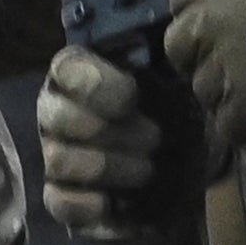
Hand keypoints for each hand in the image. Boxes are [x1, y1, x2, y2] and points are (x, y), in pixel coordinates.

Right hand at [35, 43, 186, 244]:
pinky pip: (57, 202)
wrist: (190, 171)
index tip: (131, 97)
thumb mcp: (179, 84)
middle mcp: (57, 114)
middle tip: (154, 138)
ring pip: (58, 160)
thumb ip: (169, 59)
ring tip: (147, 170)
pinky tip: (113, 202)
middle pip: (56, 117)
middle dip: (109, 130)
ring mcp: (56, 157)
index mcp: (80, 77)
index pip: (66, 69)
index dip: (95, 84)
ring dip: (106, 166)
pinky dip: (85, 204)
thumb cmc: (175, 117)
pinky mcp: (63, 200)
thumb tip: (173, 40)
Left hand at [162, 0, 245, 147]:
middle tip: (216, 55)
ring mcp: (223, 67)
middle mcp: (206, 26)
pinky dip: (233, 127)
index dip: (190, 5)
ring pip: (201, 87)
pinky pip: (227, 124)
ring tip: (234, 92)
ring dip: (214, 90)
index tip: (206, 10)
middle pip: (177, 47)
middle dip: (191, 53)